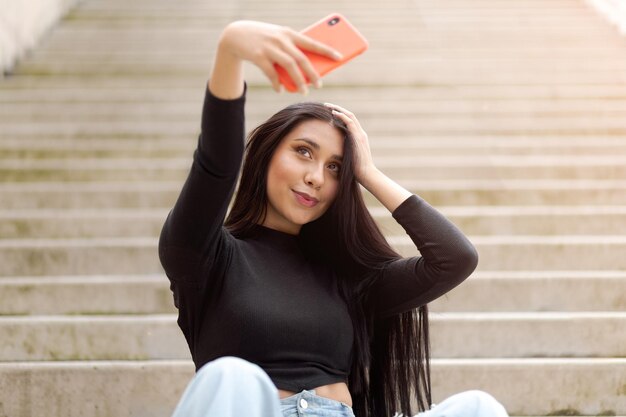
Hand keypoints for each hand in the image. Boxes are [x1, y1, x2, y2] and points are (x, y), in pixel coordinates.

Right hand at [219, 21, 342, 93]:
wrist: (235, 34)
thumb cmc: (263, 38)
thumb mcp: (278, 38)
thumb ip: (291, 50)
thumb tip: (306, 71)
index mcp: (289, 33)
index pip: (312, 42)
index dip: (326, 50)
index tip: (340, 57)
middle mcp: (281, 40)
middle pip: (302, 59)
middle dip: (312, 73)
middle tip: (320, 85)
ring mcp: (269, 48)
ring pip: (289, 66)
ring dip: (298, 81)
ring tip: (304, 91)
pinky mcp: (258, 56)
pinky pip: (271, 74)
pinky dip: (278, 84)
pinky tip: (281, 90)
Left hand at [323, 103, 375, 183]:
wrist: (366, 175)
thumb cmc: (356, 170)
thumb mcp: (347, 158)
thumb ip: (342, 153)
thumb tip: (331, 154)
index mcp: (358, 138)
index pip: (349, 122)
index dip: (339, 116)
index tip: (328, 113)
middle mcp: (360, 134)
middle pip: (349, 116)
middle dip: (338, 109)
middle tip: (326, 105)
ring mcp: (360, 135)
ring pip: (350, 116)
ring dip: (338, 109)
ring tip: (327, 106)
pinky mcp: (358, 137)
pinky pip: (350, 122)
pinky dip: (341, 116)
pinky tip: (333, 113)